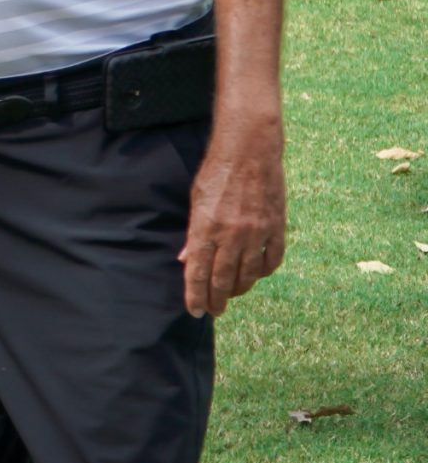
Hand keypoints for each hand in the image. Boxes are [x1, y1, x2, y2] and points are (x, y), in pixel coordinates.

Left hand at [179, 109, 286, 317]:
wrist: (250, 151)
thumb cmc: (216, 173)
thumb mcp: (195, 201)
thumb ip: (193, 234)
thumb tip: (187, 260)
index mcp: (206, 228)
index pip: (199, 273)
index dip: (196, 295)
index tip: (195, 310)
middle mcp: (232, 236)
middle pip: (223, 280)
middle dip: (217, 300)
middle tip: (213, 311)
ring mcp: (257, 234)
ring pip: (249, 275)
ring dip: (239, 289)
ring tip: (231, 294)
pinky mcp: (276, 228)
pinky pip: (272, 261)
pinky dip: (263, 272)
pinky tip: (255, 275)